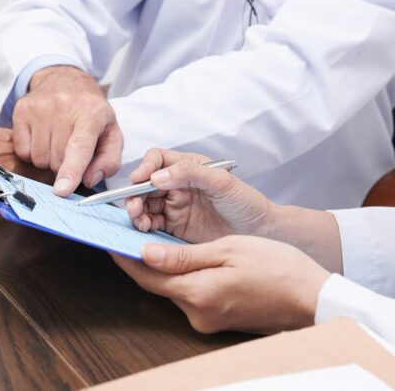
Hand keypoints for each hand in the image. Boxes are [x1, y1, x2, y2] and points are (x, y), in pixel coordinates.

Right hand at [12, 66, 122, 196]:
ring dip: (48, 159)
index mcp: (91, 112)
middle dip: (64, 166)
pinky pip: (23, 151)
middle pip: (57, 160)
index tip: (63, 190)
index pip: (79, 146)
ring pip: (39, 159)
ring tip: (57, 141)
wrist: (63, 78)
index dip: (71, 170)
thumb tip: (89, 180)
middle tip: (71, 149)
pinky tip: (42, 137)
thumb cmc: (89, 110)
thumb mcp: (111, 132)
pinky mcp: (21, 110)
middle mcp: (63, 106)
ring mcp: (39, 107)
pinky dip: (32, 152)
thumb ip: (109, 160)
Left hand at [112, 236, 330, 333]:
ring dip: (167, 267)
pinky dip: (186, 276)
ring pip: (175, 288)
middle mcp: (197, 313)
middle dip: (144, 258)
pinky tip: (189, 258)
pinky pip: (192, 295)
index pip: (146, 276)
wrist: (313, 299)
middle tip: (134, 229)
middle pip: (158, 283)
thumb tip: (145, 254)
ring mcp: (208, 320)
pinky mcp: (218, 320)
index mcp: (196, 293)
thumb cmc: (277, 268)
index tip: (109, 238)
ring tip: (161, 238)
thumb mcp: (227, 249)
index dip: (125, 256)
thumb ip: (182, 256)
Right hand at [125, 149, 272, 243]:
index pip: (157, 160)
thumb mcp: (221, 182)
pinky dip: (144, 227)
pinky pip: (152, 224)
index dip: (144, 168)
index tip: (138, 180)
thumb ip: (190, 173)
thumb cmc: (246, 202)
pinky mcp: (175, 227)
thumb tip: (157, 176)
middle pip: (144, 184)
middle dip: (134, 195)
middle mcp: (177, 184)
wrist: (260, 233)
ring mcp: (175, 207)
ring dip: (137, 212)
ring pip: (145, 205)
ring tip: (141, 222)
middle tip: (134, 208)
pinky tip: (146, 231)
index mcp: (187, 167)